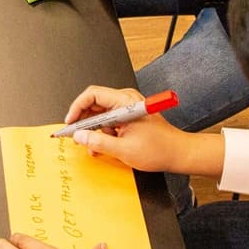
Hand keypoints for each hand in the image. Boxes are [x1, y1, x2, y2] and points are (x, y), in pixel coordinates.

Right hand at [64, 86, 219, 176]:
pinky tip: (101, 145)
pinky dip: (102, 132)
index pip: (92, 94)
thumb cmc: (160, 148)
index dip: (77, 108)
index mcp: (125, 102)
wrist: (178, 153)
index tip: (70, 122)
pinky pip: (109, 120)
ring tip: (91, 145)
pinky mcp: (129, 116)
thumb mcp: (123, 149)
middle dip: (83, 121)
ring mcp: (128, 108)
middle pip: (94, 103)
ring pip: (100, 113)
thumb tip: (80, 136)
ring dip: (93, 130)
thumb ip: (98, 142)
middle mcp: (126, 100)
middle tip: (76, 135)